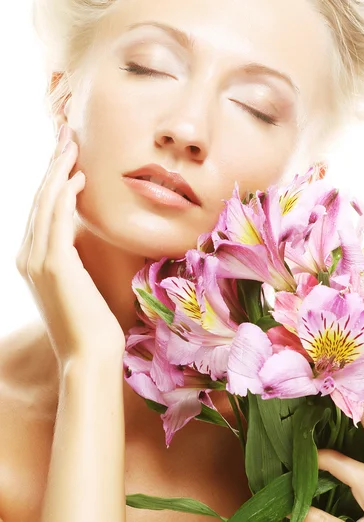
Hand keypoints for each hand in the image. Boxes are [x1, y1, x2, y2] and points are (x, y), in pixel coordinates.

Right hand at [15, 125, 125, 369]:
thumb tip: (87, 238)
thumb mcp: (82, 284)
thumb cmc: (94, 323)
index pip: (42, 210)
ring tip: (73, 144)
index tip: (69, 155)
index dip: (53, 179)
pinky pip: (56, 219)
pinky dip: (65, 194)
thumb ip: (76, 259)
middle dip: (54, 165)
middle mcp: (28, 256)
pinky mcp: (53, 264)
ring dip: (59, 170)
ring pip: (45, 203)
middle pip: (39, 200)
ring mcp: (37, 260)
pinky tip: (78, 176)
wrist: (90, 354)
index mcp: (34, 260)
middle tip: (68, 136)